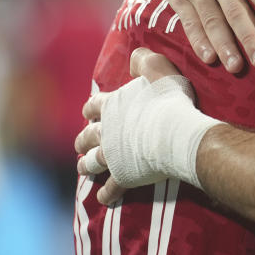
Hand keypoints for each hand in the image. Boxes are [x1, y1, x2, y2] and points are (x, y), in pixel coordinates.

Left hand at [75, 49, 219, 204]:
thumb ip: (145, 61)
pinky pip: (112, 189)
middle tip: (81, 144)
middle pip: (87, 136)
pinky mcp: (123, 176)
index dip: (91, 108)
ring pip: (91, 162)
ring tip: (84, 168)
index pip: (94, 105)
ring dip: (87, 165)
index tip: (89, 111)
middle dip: (83, 140)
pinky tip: (106, 199)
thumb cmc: (169, 100)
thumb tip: (135, 56)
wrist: (173, 133)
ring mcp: (112, 156)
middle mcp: (106, 131)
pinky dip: (107, 194)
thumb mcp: (159, 69)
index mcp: (112, 106)